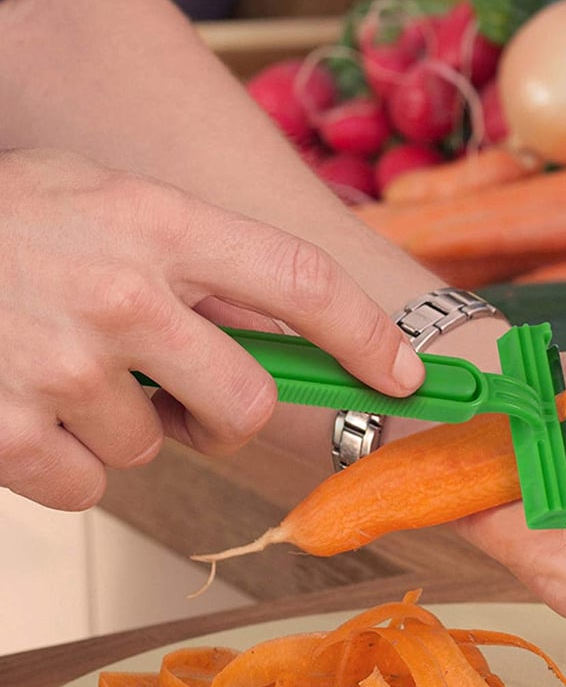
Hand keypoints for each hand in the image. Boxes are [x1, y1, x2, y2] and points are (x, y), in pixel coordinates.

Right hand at [0, 149, 422, 510]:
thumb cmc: (22, 216)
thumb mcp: (119, 201)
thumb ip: (202, 258)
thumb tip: (281, 328)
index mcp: (163, 224)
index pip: (301, 282)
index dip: (368, 336)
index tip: (405, 375)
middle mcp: (122, 294)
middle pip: (249, 403)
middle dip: (233, 412)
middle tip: (195, 390)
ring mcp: (61, 366)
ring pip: (159, 449)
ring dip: (134, 424)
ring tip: (79, 367)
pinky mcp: (7, 431)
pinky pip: (90, 486)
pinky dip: (73, 458)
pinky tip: (38, 402)